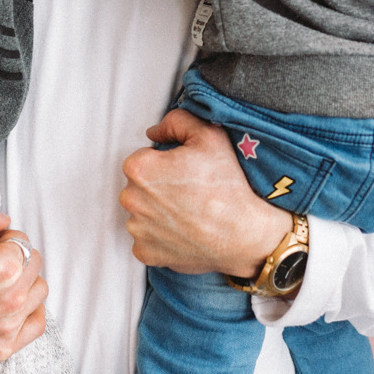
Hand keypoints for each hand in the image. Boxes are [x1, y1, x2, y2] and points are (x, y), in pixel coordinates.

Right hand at [0, 194, 48, 364]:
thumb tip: (4, 220)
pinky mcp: (0, 349)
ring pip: (38, 293)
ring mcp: (6, 329)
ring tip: (1, 282)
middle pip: (34, 266)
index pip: (22, 242)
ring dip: (25, 283)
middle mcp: (9, 301)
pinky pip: (36, 326)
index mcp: (2, 269)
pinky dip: (29, 312)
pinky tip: (11, 303)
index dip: (6, 238)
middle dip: (16, 258)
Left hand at [120, 109, 292, 277]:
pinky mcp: (145, 253)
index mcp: (139, 168)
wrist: (243, 233)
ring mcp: (137, 230)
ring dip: (158, 211)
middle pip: (139, 186)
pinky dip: (161, 236)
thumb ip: (177, 120)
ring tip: (189, 212)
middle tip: (189, 191)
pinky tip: (184, 231)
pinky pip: (147, 239)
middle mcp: (130, 199)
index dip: (165, 162)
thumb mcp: (208, 134)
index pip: (143, 158)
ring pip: (142, 212)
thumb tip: (155, 132)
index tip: (185, 171)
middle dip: (158, 186)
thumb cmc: (226, 184)